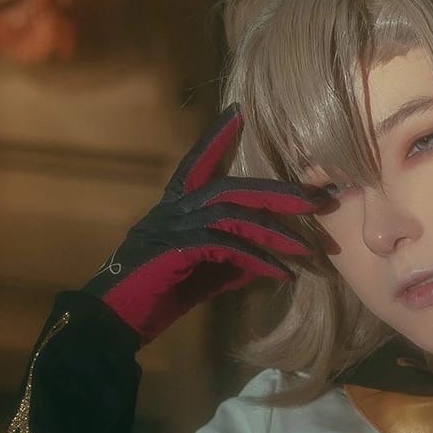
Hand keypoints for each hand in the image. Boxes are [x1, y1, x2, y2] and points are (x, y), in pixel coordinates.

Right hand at [84, 103, 329, 345]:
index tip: (237, 112)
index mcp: (174, 207)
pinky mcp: (175, 250)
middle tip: (316, 199)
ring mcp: (171, 226)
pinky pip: (225, 246)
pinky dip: (257, 259)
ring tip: (307, 247)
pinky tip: (282, 273)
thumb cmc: (157, 296)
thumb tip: (264, 261)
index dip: (215, 137)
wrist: (116, 321)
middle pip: (229, 187)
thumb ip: (230, 261)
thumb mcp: (203, 274)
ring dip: (274, 231)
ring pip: (230, 214)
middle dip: (276, 193)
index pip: (197, 162)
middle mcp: (171, 209)